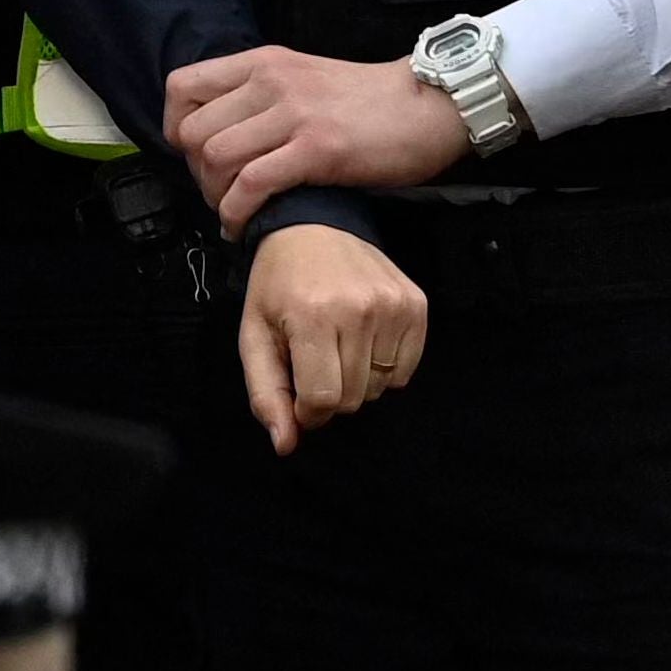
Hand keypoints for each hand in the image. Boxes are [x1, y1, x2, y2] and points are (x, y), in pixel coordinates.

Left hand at [167, 47, 474, 223]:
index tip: (194, 156)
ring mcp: (294, 115)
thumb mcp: (304, 78)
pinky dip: (237, 214)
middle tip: (219, 193)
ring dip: (215, 197)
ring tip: (233, 212)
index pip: (183, 86)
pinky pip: (252, 185)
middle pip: (194, 132)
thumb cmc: (370, 101)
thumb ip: (262, 97)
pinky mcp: (317, 149)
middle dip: (196, 173)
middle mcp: (270, 82)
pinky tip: (244, 227)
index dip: (177, 128)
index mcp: (263, 63)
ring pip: (216, 158)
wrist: (431, 104)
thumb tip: (223, 134)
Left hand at [238, 223, 425, 452]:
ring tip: (338, 345)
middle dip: (330, 394)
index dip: (308, 411)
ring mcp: (392, 305)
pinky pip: (405, 370)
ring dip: (357, 380)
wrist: (312, 225)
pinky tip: (364, 339)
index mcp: (312, 317)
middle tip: (315, 361)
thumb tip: (285, 445)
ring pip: (380, 388)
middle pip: (353, 398)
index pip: (323, 401)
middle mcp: (358, 309)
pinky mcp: (416, 304)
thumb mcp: (255, 335)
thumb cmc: (277, 285)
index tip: (298, 393)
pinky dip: (384, 368)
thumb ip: (266, 393)